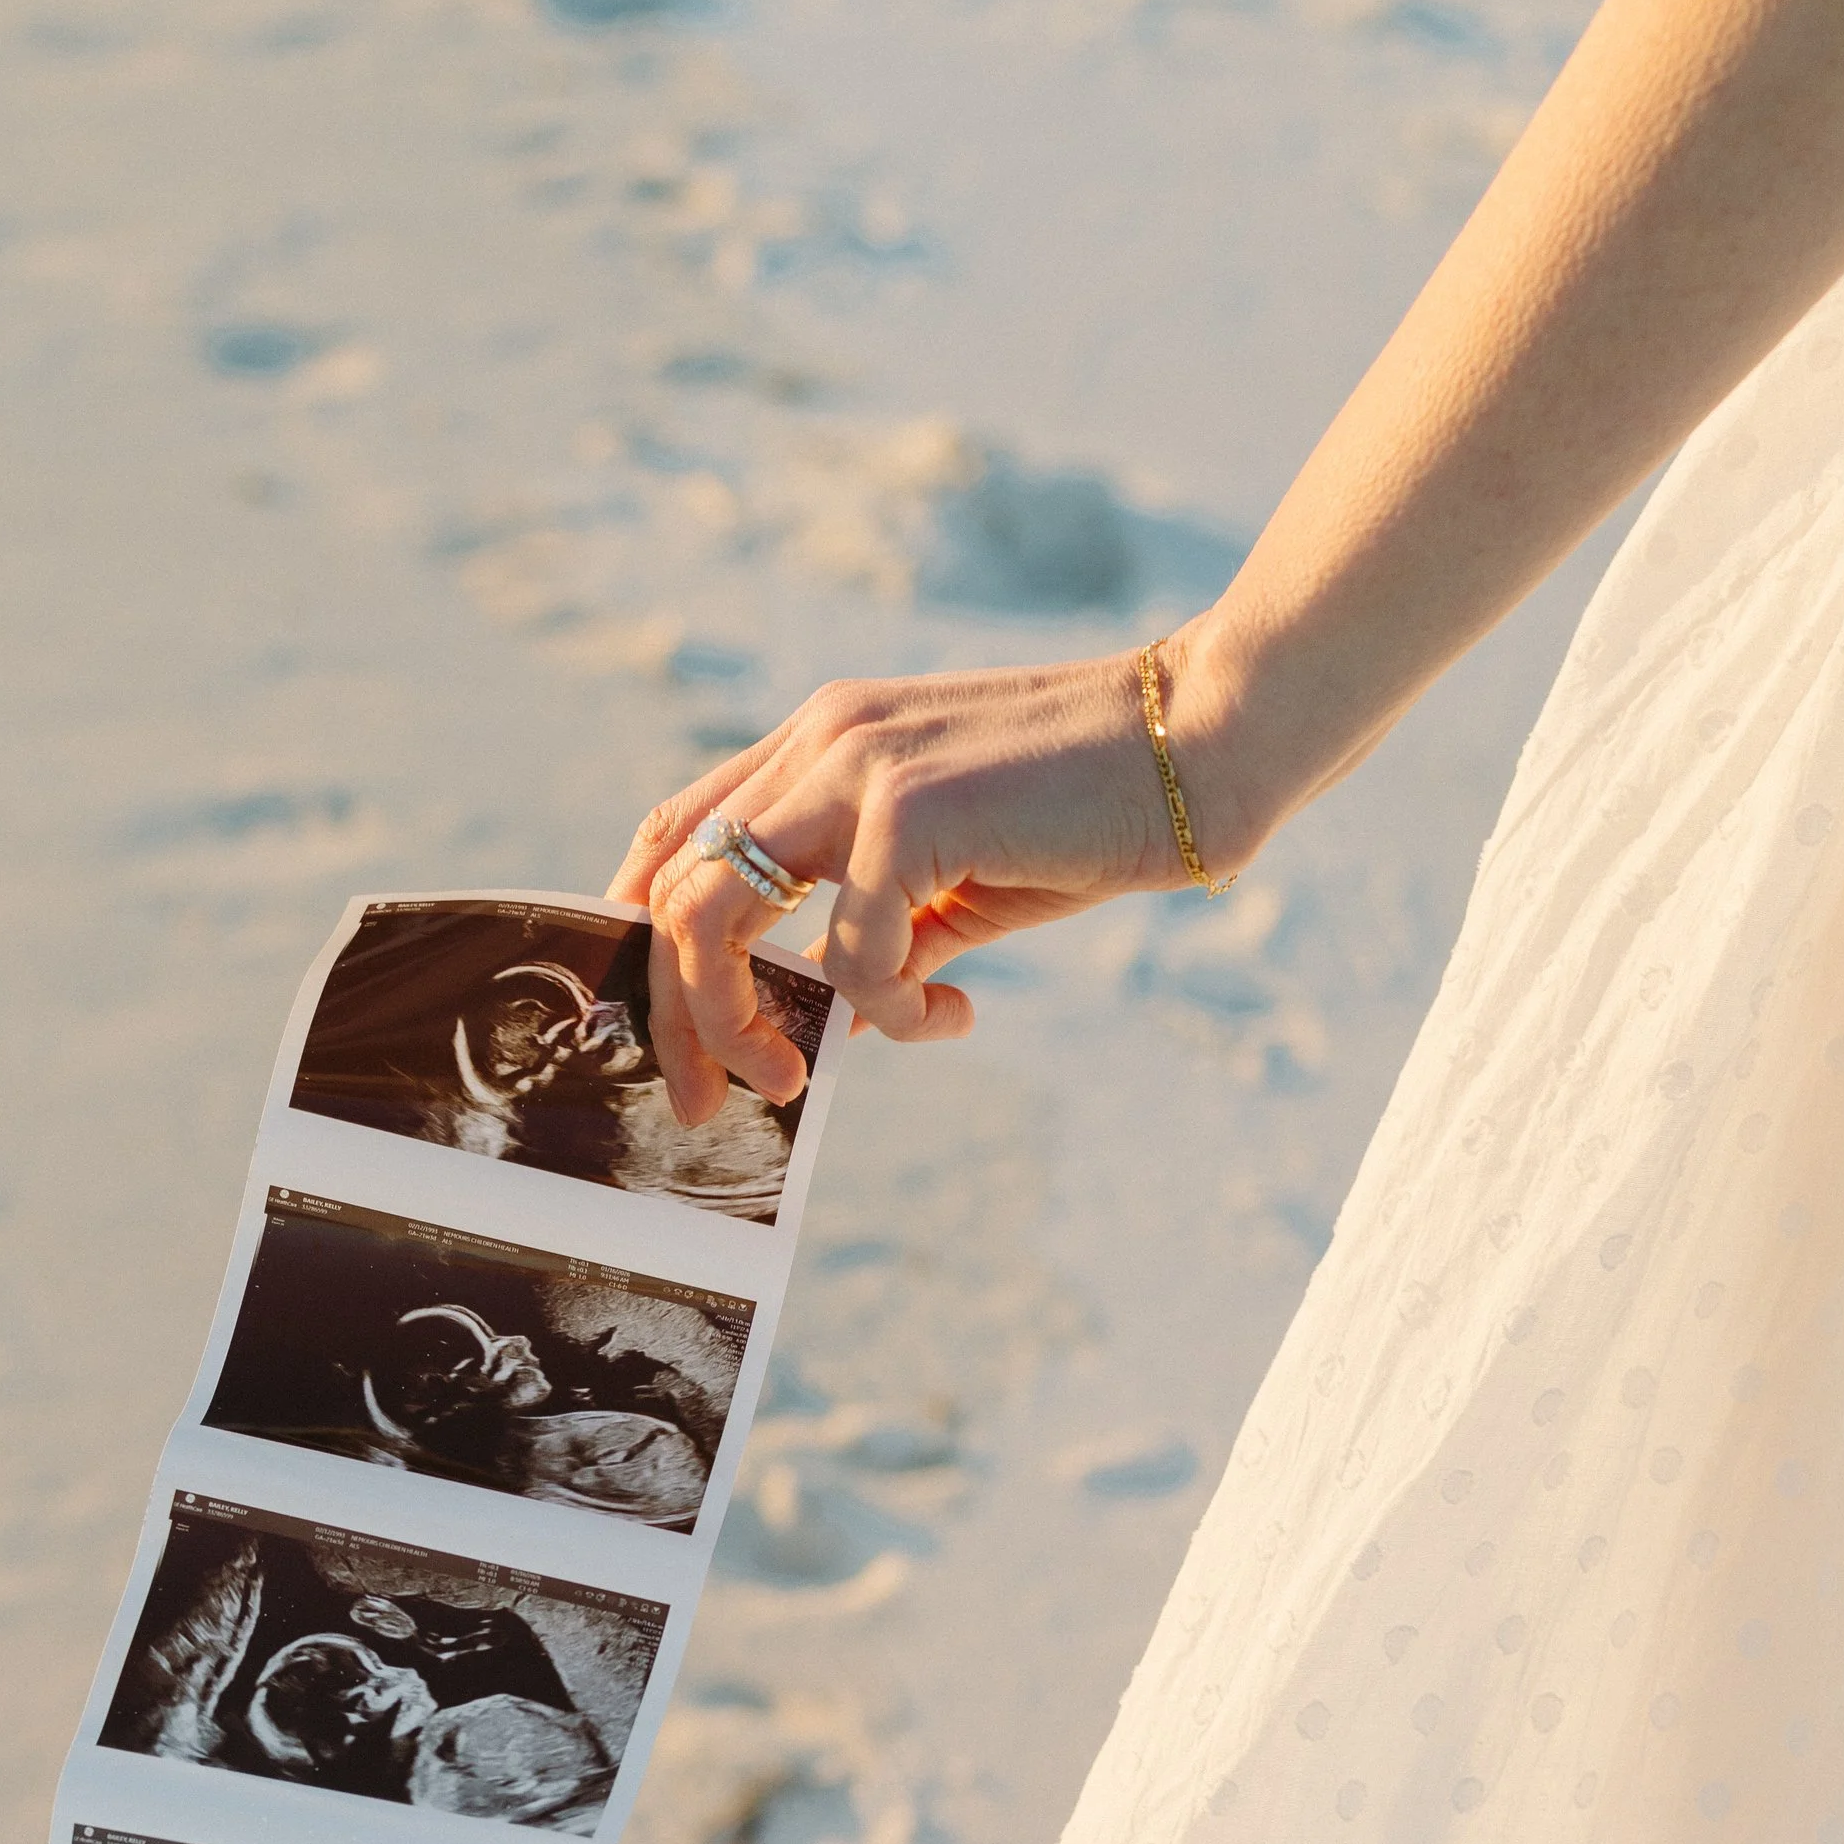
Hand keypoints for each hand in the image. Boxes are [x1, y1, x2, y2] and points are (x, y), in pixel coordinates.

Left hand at [611, 630, 1262, 1125]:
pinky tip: (954, 1013)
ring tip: (800, 1078)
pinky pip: (850, 959)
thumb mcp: (954, 878)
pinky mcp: (908, 810)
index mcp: (823, 743)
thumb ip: (878, 931)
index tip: (670, 1028)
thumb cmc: (1088, 812)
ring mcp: (855, 766)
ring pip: (715, 920)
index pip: (676, 832)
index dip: (641, 933)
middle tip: (708, 1102)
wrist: (1202, 741)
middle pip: (672, 892)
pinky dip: (891, 1015)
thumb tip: (823, 1020)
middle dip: (676, 1018)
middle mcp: (821, 743)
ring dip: (741, 1025)